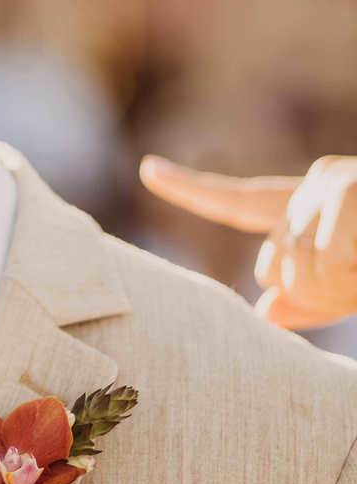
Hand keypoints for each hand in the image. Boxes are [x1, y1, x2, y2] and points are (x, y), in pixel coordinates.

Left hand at [138, 155, 356, 329]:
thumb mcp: (351, 286)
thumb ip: (312, 300)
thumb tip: (265, 313)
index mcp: (312, 207)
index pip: (240, 202)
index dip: (189, 189)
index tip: (147, 170)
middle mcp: (316, 185)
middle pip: (269, 266)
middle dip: (311, 295)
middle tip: (352, 283)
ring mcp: (331, 183)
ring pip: (297, 268)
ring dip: (336, 289)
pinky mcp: (348, 189)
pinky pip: (328, 260)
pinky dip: (351, 277)